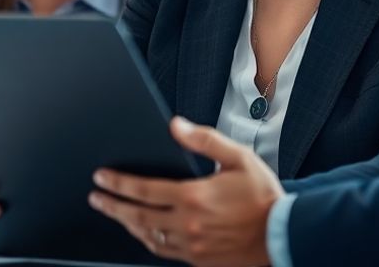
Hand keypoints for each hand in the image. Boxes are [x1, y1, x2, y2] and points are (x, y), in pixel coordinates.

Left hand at [90, 117, 282, 266]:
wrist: (282, 232)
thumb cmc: (263, 195)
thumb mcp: (238, 157)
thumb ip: (204, 140)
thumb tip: (176, 126)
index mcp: (194, 196)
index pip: (143, 189)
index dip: (118, 183)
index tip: (101, 178)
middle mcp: (188, 223)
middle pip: (137, 216)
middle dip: (112, 205)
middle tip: (96, 198)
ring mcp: (192, 246)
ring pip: (147, 236)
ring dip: (127, 225)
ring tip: (116, 214)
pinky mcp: (198, 260)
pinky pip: (164, 252)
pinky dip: (149, 241)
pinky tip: (145, 234)